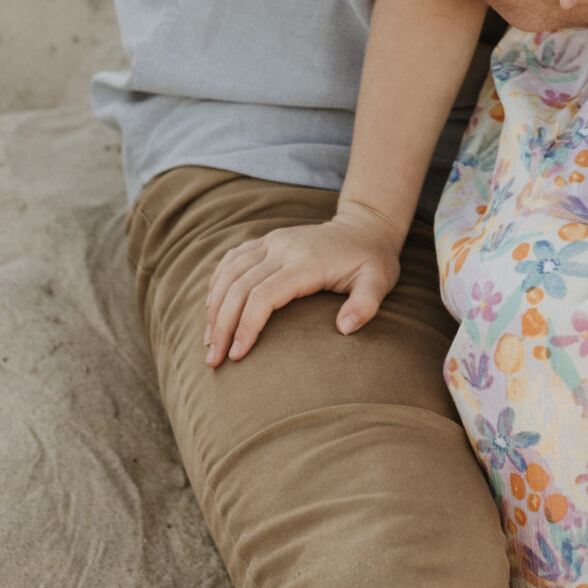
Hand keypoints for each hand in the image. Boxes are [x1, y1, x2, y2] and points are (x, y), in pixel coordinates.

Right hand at [204, 199, 403, 363]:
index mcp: (306, 262)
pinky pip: (232, 258)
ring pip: (229, 272)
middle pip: (239, 286)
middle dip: (222, 325)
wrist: (365, 227)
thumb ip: (365, 305)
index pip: (263, 295)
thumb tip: (344, 329)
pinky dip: (217, 282)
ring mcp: (273, 242)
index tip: (236, 355)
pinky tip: (211, 307)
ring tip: (208, 341)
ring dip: (214, 307)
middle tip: (213, 360)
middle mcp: (283, 248)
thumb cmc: (372, 261)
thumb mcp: (379, 281)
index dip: (246, 325)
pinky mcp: (268, 240)